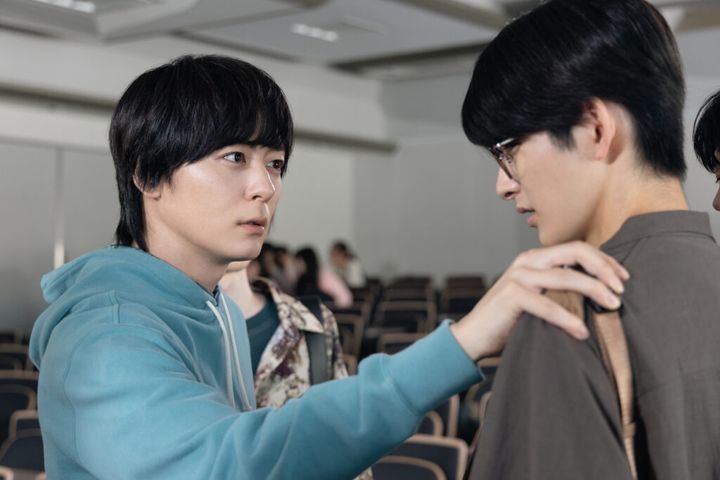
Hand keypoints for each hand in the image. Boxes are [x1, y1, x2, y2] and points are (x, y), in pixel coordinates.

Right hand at [450, 241, 629, 360]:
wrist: (473, 337)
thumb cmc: (510, 321)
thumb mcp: (538, 299)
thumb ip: (559, 290)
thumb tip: (600, 293)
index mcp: (535, 258)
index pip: (577, 248)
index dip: (604, 261)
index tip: (623, 280)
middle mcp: (527, 261)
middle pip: (575, 252)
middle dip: (604, 269)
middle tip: (622, 290)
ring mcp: (518, 276)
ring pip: (566, 276)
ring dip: (594, 290)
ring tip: (613, 307)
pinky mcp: (511, 296)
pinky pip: (547, 306)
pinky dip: (568, 319)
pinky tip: (582, 332)